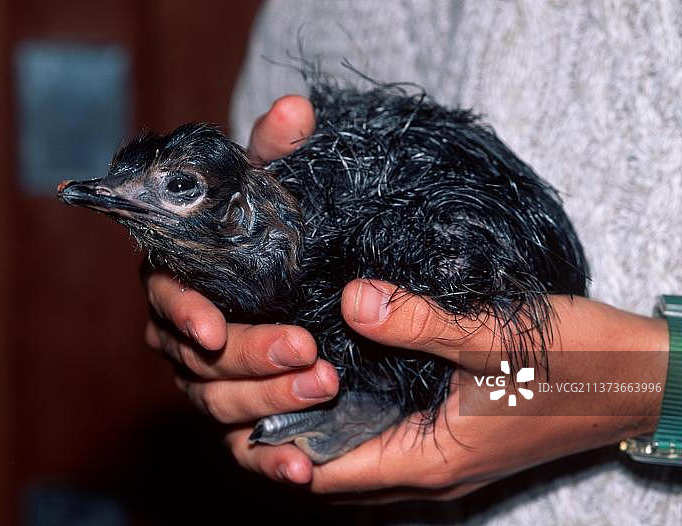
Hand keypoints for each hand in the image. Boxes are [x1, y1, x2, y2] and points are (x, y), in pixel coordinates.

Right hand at [143, 96, 331, 483]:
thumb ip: (278, 153)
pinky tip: (301, 469)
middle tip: (307, 350)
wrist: (287, 276)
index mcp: (180, 276)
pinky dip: (269, 458)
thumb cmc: (270, 229)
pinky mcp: (238, 413)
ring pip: (217, 401)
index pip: (164, 297)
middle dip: (249, 357)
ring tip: (323, 387)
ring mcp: (207, 378)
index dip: (182, 313)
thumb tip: (298, 107)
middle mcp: (184, 333)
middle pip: (196, 358)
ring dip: (266, 401)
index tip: (212, 327)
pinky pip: (241, 444)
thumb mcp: (276, 188)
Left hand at [227, 279, 668, 499]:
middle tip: (253, 390)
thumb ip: (421, 324)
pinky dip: (356, 416)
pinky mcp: (456, 433)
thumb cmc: (580, 363)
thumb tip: (352, 300)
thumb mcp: (496, 338)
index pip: (330, 474)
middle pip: (337, 471)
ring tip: (283, 382)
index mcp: (431, 459)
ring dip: (322, 427)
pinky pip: (387, 436)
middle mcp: (430, 468)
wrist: (643, 376)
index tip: (244, 409)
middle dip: (291, 440)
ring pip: (360, 454)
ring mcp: (444, 453)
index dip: (281, 449)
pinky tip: (341, 374)